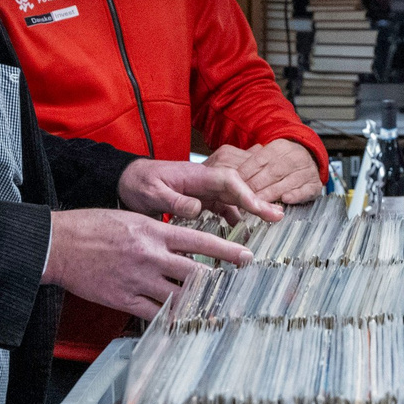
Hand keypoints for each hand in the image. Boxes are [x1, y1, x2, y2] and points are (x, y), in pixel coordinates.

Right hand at [43, 209, 252, 316]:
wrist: (59, 244)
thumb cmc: (93, 227)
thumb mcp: (131, 219)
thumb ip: (158, 233)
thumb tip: (184, 246)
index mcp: (154, 232)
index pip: (200, 241)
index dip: (227, 251)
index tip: (247, 257)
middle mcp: (150, 256)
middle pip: (196, 273)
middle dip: (221, 283)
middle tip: (240, 290)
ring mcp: (138, 280)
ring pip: (178, 297)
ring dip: (199, 304)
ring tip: (217, 311)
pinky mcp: (123, 299)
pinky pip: (154, 314)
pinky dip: (170, 319)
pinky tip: (183, 323)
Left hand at [119, 158, 283, 224]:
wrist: (126, 181)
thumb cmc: (138, 183)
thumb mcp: (152, 192)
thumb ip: (175, 200)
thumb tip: (197, 208)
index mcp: (195, 174)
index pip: (228, 180)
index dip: (246, 193)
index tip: (260, 207)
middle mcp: (203, 180)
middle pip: (237, 188)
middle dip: (258, 201)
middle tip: (277, 216)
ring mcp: (203, 190)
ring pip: (233, 198)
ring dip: (250, 209)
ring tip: (267, 224)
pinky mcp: (200, 199)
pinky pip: (222, 206)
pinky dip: (234, 216)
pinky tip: (241, 229)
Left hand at [202, 140, 325, 205]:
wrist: (310, 156)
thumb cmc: (281, 160)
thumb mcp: (266, 154)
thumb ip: (249, 161)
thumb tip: (226, 172)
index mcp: (278, 148)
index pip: (258, 160)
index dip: (246, 174)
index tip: (233, 186)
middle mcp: (293, 157)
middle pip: (271, 172)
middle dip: (256, 187)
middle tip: (242, 200)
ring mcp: (305, 170)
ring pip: (286, 182)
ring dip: (271, 194)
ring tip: (258, 205)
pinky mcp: (314, 184)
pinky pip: (305, 190)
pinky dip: (296, 195)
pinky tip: (285, 200)